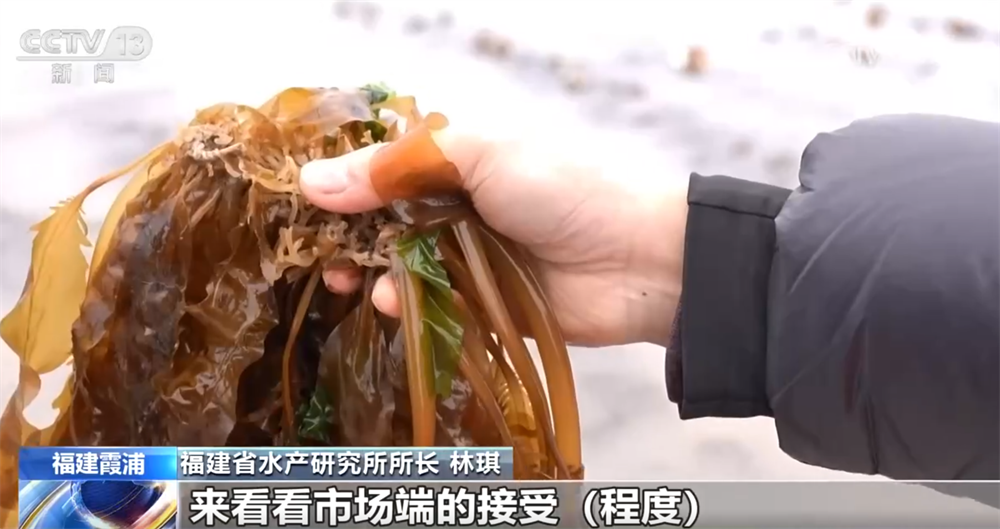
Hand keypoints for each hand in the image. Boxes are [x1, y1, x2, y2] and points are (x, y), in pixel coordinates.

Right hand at [299, 128, 687, 346]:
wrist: (634, 260)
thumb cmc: (560, 190)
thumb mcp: (478, 156)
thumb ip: (396, 167)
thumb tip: (312, 181)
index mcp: (455, 163)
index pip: (382, 169)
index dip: (341, 184)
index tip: (300, 204)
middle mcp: (454, 208)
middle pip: (381, 223)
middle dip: (346, 236)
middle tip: (317, 253)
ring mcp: (464, 259)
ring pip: (397, 267)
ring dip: (366, 272)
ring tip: (346, 279)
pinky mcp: (477, 306)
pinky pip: (427, 307)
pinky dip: (403, 306)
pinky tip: (390, 304)